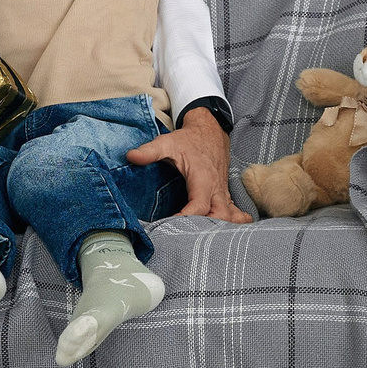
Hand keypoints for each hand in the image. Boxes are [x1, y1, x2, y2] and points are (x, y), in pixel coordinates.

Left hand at [128, 105, 251, 223]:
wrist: (210, 131)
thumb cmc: (188, 139)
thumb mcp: (167, 142)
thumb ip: (150, 151)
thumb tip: (131, 156)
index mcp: (203, 179)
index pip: (199, 207)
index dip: (185, 220)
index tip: (167, 227)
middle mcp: (216, 189)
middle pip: (220, 217)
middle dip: (204, 229)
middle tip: (181, 234)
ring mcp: (222, 193)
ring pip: (230, 218)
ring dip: (217, 229)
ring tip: (196, 237)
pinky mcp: (224, 195)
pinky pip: (235, 213)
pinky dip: (230, 224)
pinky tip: (218, 232)